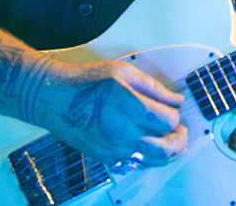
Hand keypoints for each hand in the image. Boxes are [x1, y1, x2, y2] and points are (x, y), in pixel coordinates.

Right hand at [41, 59, 186, 167]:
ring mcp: (112, 148)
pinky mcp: (104, 158)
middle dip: (179, 140)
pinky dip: (147, 156)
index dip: (176, 115)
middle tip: (181, 130)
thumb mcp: (124, 72)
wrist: (53, 98)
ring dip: (167, 152)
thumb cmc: (87, 81)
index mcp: (127, 106)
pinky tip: (148, 143)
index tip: (175, 108)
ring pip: (152, 161)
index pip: (167, 121)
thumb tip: (176, 100)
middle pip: (165, 148)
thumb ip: (154, 88)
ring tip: (169, 139)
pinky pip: (135, 163)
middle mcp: (120, 132)